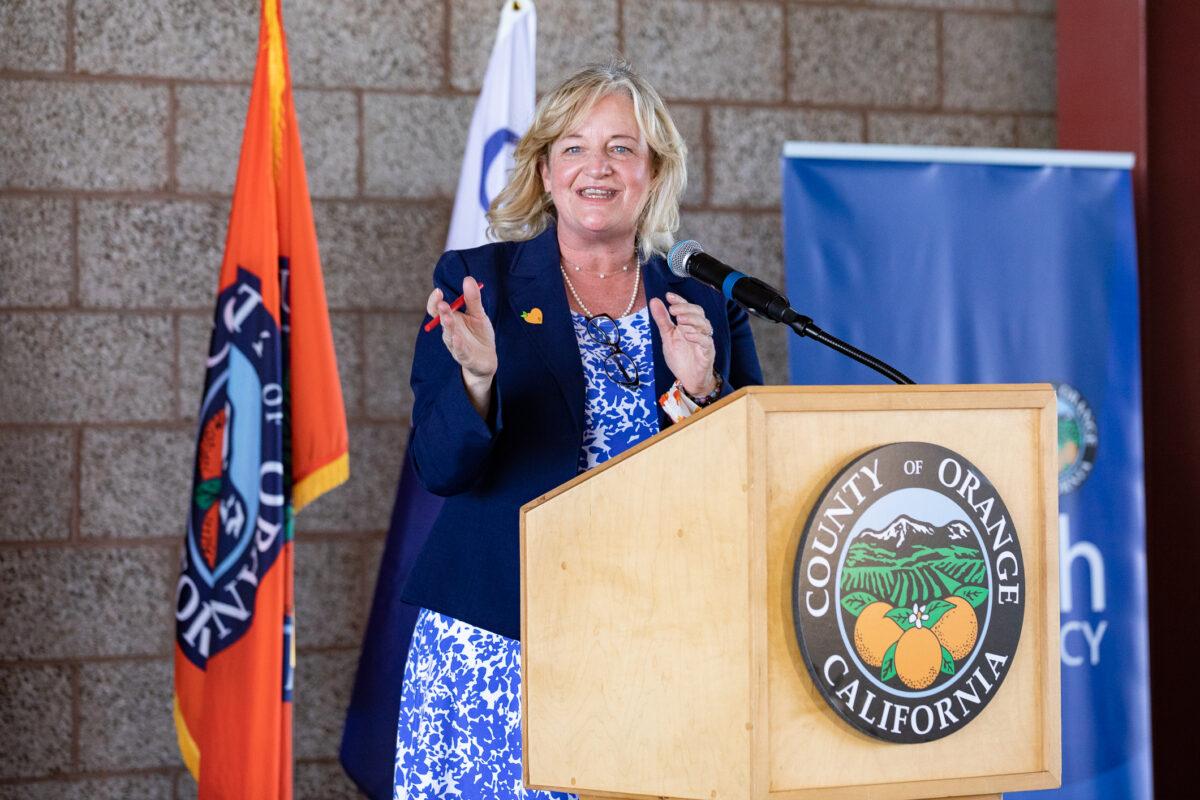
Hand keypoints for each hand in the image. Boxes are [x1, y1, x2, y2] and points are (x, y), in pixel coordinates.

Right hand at [427, 277, 495, 414]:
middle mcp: (450, 332)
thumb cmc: (479, 334)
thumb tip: (468, 278)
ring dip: (448, 327)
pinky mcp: (465, 357)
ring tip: (448, 318)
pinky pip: (459, 351)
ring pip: (448, 336)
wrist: (487, 358)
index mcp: (451, 319)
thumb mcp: (479, 314)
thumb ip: (473, 299)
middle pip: (441, 321)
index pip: (436, 309)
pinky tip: (457, 338)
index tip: (438, 291)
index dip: (434, 301)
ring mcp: (456, 345)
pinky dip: (457, 345)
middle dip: (441, 312)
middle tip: (443, 304)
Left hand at [649, 292, 717, 396]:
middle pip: (698, 312)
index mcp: (688, 325)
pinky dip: (698, 337)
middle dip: (686, 308)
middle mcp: (697, 330)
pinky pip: (707, 342)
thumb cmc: (680, 357)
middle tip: (673, 310)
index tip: (668, 296)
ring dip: (692, 320)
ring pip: (704, 325)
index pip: (687, 308)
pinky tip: (688, 335)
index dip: (679, 300)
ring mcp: (704, 341)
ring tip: (679, 320)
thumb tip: (654, 301)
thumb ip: (662, 320)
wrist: (688, 379)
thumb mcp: (667, 337)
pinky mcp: (707, 353)